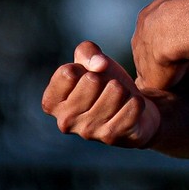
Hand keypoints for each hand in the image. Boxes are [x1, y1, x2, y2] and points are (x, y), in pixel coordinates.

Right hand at [41, 41, 160, 148]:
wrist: (132, 108)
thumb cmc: (105, 83)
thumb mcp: (91, 61)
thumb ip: (87, 52)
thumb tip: (99, 64)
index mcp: (52, 103)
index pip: (68, 72)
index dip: (86, 66)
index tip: (90, 75)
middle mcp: (65, 121)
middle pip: (93, 80)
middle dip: (106, 78)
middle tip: (107, 89)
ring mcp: (88, 131)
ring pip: (116, 90)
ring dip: (123, 89)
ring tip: (119, 98)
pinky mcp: (112, 137)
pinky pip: (133, 105)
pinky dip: (136, 101)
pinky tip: (131, 107)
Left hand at [132, 0, 188, 92]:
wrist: (175, 29)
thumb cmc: (182, 8)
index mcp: (147, 19)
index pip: (149, 30)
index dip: (158, 35)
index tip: (166, 39)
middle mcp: (140, 39)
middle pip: (145, 49)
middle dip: (153, 55)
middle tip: (166, 60)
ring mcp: (143, 60)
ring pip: (146, 67)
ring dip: (154, 71)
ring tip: (166, 76)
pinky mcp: (150, 78)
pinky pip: (149, 85)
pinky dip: (154, 88)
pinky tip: (160, 91)